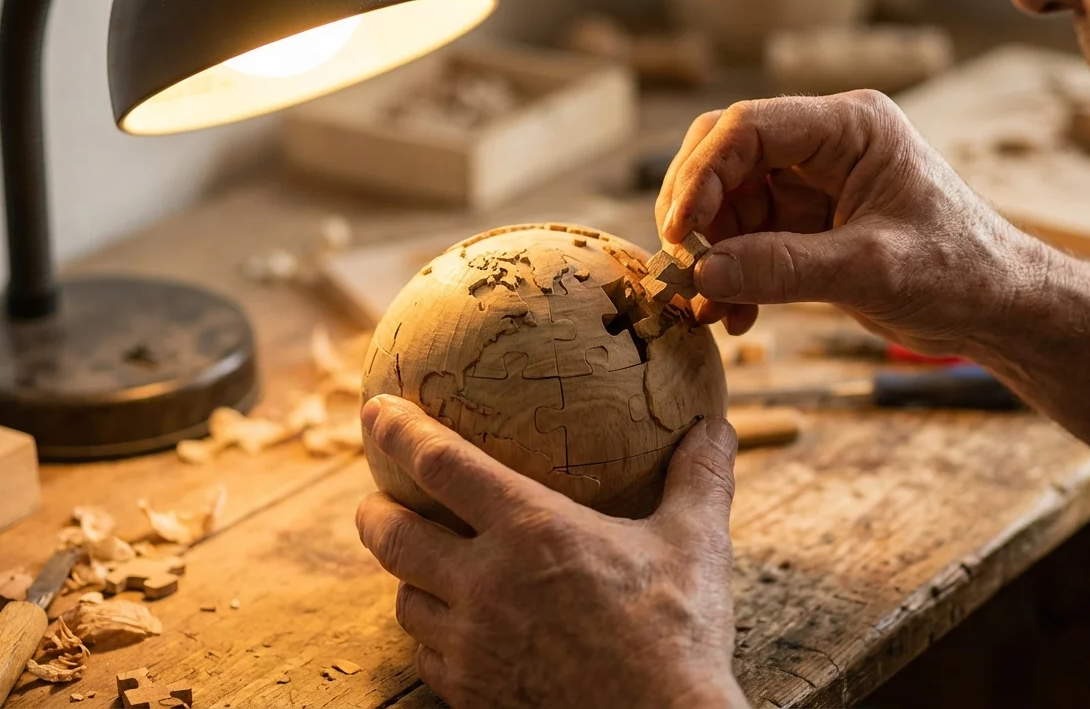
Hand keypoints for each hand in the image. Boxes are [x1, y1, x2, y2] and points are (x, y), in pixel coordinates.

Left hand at [355, 395, 748, 708]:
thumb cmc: (679, 632)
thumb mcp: (696, 543)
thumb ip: (699, 478)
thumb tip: (715, 427)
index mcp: (531, 530)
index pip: (443, 465)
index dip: (401, 431)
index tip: (378, 409)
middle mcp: (486, 584)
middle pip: (395, 538)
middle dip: (373, 512)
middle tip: (373, 500)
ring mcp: (474, 646)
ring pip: (407, 604)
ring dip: (405, 579)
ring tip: (416, 568)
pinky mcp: (475, 695)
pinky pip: (430, 661)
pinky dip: (432, 640)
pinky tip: (454, 636)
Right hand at [655, 91, 1047, 356]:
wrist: (998, 310)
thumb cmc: (959, 273)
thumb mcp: (872, 270)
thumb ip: (784, 268)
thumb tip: (704, 272)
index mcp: (851, 127)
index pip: (749, 127)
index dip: (702, 174)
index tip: (680, 232)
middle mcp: (827, 145)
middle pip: (727, 156)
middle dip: (696, 211)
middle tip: (680, 263)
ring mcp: (815, 184)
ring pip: (730, 202)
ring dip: (712, 253)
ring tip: (712, 307)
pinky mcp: (809, 224)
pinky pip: (748, 238)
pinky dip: (733, 273)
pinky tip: (735, 314)